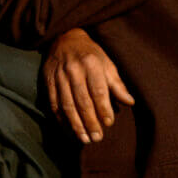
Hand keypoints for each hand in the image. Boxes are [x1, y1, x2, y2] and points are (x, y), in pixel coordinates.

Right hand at [44, 28, 133, 145]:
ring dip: (75, 124)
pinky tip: (67, 129)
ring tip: (84, 139)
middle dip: (90, 121)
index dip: (104, 109)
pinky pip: (53, 103)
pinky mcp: (47, 80)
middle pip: (82, 101)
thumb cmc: (90, 54)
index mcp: (91, 64)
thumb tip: (130, 102)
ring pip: (67, 104)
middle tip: (97, 138)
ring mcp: (59, 75)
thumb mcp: (107, 63)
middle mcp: (73, 70)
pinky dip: (60, 118)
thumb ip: (117, 84)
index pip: (98, 91)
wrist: (64, 38)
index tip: (108, 123)